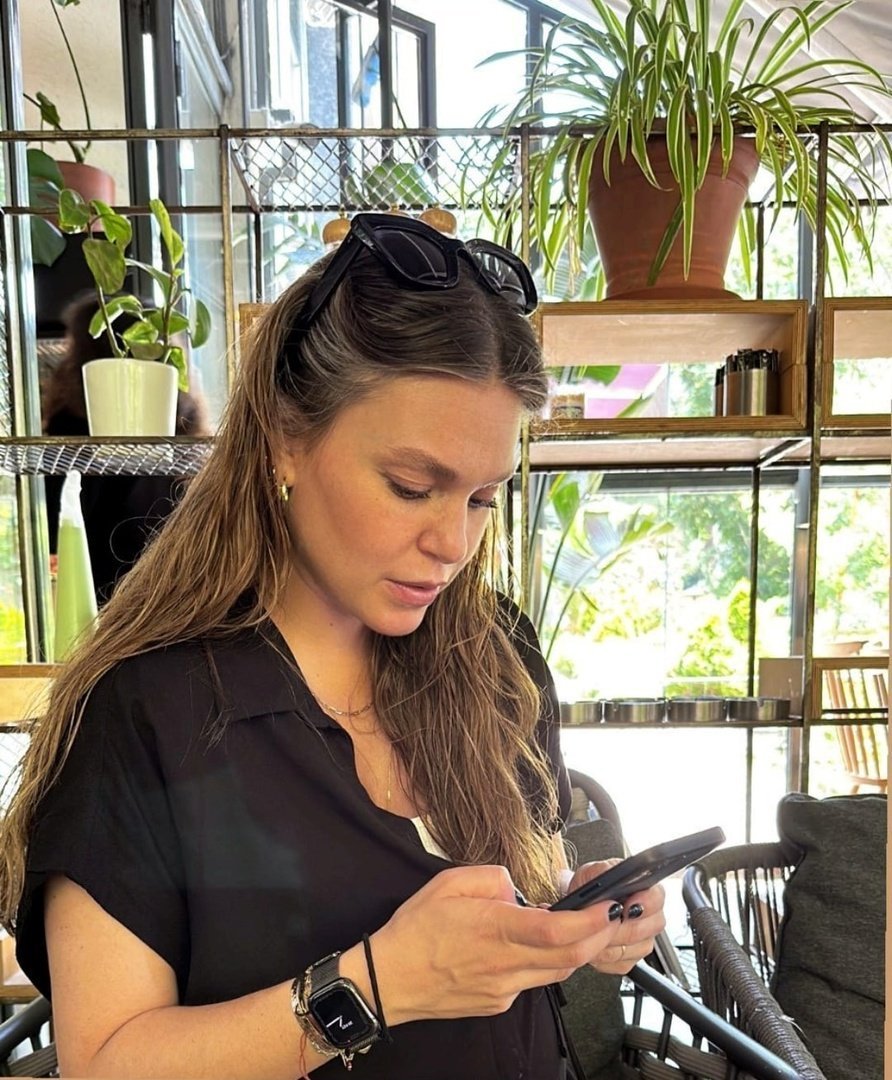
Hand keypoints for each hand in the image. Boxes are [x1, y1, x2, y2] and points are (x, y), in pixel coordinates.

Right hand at [368, 864, 628, 1024]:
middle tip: (613, 914)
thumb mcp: (448, 881)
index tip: (611, 905)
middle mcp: (505, 964)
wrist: (388, 981)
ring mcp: (505, 989)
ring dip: (578, 949)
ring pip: (558, 971)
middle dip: (601, 935)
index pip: (557, 930)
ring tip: (584, 925)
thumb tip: (516, 888)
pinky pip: (534, 981)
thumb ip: (491, 877)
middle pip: (570, 956)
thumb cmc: (415, 928)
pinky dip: (545, 961)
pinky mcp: (499, 1003)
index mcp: (494, 929)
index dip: (592, 921)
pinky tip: (534, 945)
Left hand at [563, 860, 666, 974]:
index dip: (645, 903)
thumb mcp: (591, 873)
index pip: (658, 897)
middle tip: (605, 921)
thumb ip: (605, 871)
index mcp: (645, 890)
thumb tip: (614, 876)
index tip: (627, 906)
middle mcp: (649, 916)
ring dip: (611, 941)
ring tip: (595, 932)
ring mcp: (642, 940)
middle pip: (649, 927)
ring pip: (634, 948)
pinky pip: (622, 963)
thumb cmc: (586, 889)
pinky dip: (605, 956)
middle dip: (623, 925)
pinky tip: (595, 944)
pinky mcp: (630, 959)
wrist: (574, 909)